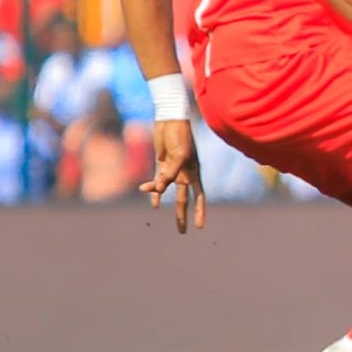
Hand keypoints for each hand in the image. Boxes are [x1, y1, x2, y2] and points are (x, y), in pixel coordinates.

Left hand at [141, 120, 205, 234]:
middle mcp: (185, 173)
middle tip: (181, 232)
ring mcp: (172, 168)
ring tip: (156, 208)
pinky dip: (153, 189)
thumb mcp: (179, 155)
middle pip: (183, 199)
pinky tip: (151, 200)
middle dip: (182, 215)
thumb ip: (170, 174)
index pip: (199, 197)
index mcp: (194, 172)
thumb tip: (158, 190)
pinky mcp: (161, 163)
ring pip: (166, 188)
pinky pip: (156, 180)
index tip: (200, 226)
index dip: (199, 212)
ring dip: (160, 197)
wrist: (171, 119)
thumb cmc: (180, 135)